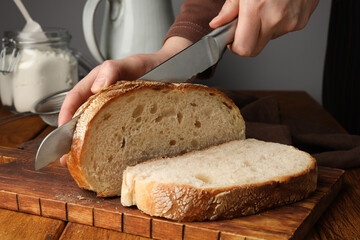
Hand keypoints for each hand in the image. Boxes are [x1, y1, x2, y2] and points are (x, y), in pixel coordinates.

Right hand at [58, 37, 191, 165]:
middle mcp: (104, 99)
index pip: (75, 98)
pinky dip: (108, 146)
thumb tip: (96, 87)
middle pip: (82, 118)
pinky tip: (107, 158)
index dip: (66, 115)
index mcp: (98, 83)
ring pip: (96, 129)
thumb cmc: (151, 65)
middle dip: (72, 139)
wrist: (174, 69)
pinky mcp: (128, 121)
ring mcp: (115, 111)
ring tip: (82, 164)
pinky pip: (114, 134)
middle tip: (66, 157)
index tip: (61, 133)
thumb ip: (113, 70)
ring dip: (87, 146)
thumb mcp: (132, 64)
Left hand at [209, 0, 318, 56]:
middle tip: (247, 21)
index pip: (244, 49)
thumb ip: (229, 8)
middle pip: (256, 48)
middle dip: (248, 38)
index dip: (236, 46)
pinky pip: (284, 28)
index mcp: (257, 9)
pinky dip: (278, 20)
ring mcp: (291, 21)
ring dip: (264, 27)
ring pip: (270, 37)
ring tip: (266, 5)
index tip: (233, 38)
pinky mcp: (301, 20)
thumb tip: (218, 23)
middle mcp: (276, 19)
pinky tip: (278, 4)